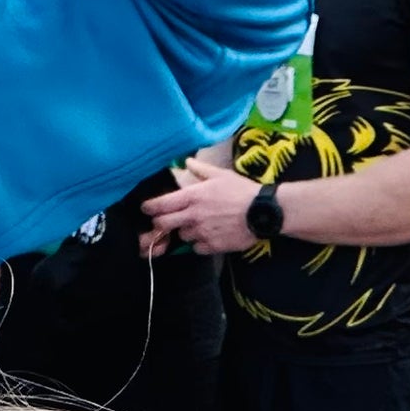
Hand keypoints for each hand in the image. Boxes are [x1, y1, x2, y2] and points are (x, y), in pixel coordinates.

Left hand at [138, 147, 253, 256]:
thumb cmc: (242, 190)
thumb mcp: (220, 175)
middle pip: (163, 224)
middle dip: (161, 224)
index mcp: (192, 196)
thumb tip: (186, 162)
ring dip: (186, 232)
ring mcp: (202, 233)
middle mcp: (193, 216)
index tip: (146, 208)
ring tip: (199, 225)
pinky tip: (210, 235)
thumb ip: (200, 169)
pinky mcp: (212, 246)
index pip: (160, 205)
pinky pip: (197, 248)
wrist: (263, 212)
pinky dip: (200, 243)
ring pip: (182, 236)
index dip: (150, 207)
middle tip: (165, 222)